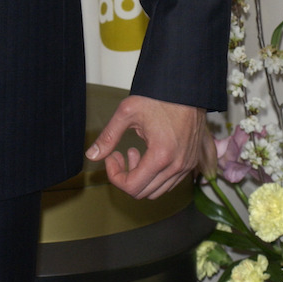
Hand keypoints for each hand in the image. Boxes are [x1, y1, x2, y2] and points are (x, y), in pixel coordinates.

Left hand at [85, 95, 206, 199]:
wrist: (185, 89)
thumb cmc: (158, 97)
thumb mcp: (127, 112)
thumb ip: (108, 136)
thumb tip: (91, 155)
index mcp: (161, 156)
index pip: (132, 187)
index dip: (114, 175)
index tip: (111, 156)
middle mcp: (177, 167)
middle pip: (144, 192)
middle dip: (126, 177)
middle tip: (119, 154)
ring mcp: (186, 166)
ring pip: (157, 191)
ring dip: (141, 177)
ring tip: (134, 152)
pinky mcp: (191, 163)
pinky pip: (169, 183)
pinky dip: (154, 176)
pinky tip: (147, 154)